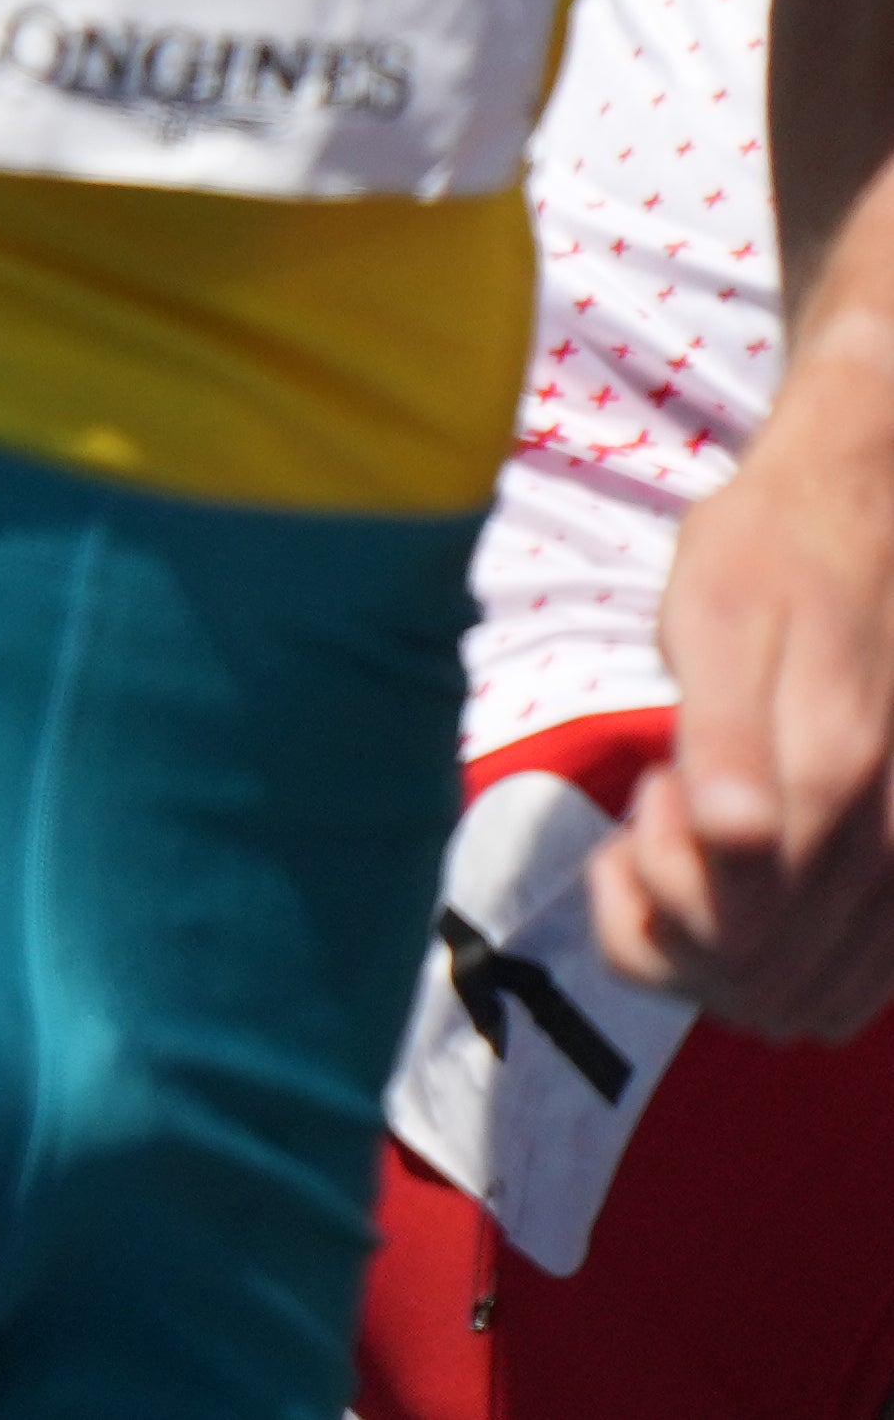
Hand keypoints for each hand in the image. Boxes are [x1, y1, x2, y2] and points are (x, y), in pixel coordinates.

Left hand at [604, 332, 893, 1031]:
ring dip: (723, 951)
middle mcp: (888, 847)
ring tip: (696, 843)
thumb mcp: (717, 616)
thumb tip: (733, 836)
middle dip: (672, 931)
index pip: (730, 935)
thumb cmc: (773, 554)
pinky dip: (786, 960)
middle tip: (654, 824)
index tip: (642, 801)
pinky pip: (857, 981)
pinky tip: (748, 874)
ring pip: (807, 999)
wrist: (868, 513)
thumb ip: (723, 732)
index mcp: (830, 781)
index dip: (653, 899)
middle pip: (760, 985)